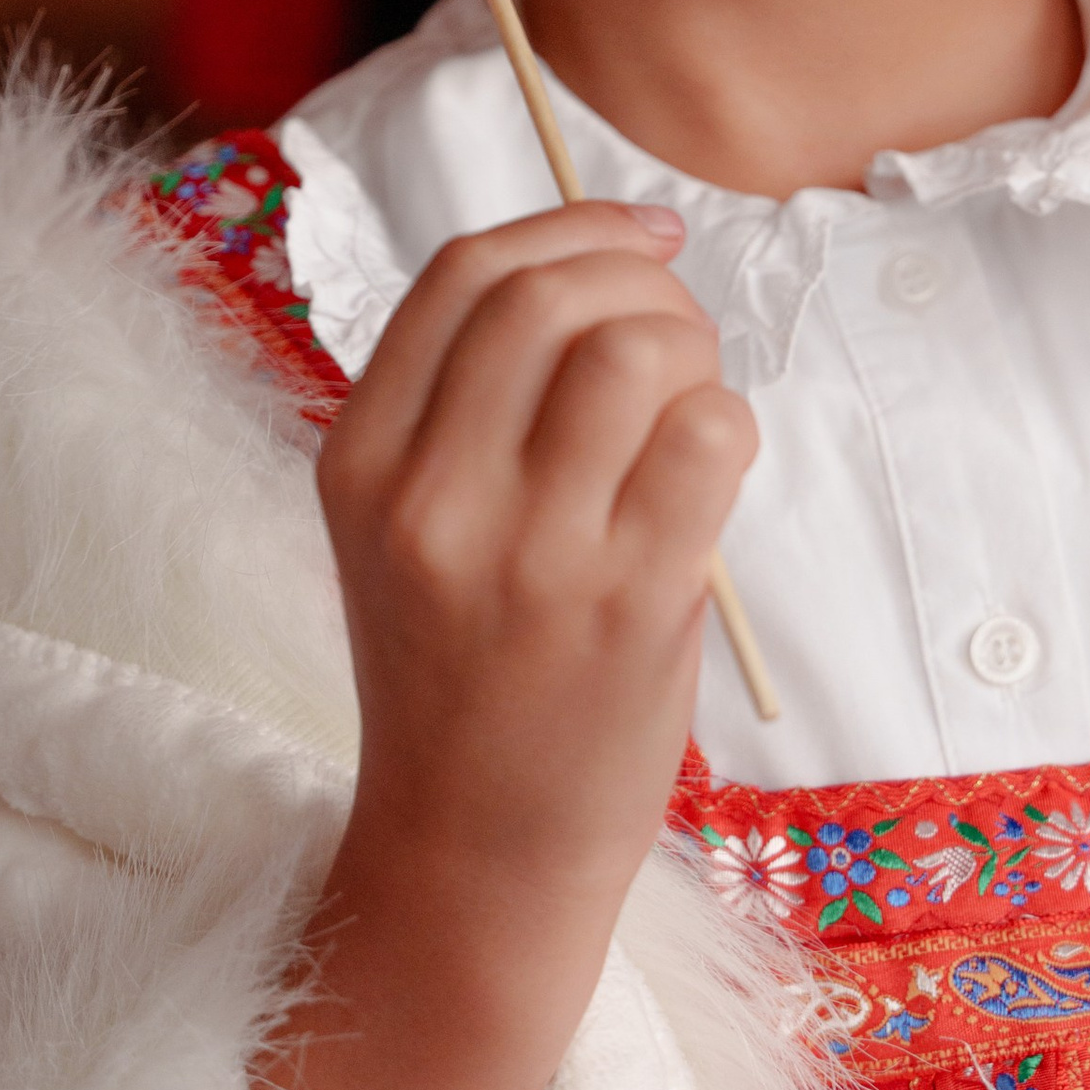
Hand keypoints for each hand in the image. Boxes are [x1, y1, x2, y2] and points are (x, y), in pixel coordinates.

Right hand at [253, 199, 753, 1089]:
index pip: (465, 275)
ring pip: (636, 349)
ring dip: (695, 356)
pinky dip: (731, 431)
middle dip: (647, 286)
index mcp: (358, 462)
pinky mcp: (627, 603)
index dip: (575, 228)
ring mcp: (527, 552)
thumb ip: (473, 407)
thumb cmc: (467, 680)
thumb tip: (608, 265)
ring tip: (694, 415)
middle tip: (683, 341)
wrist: (471, 861)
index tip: (647, 238)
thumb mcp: (412, 530)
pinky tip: (712, 482)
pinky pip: (709, 437)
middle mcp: (428, 497)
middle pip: (555, 295)